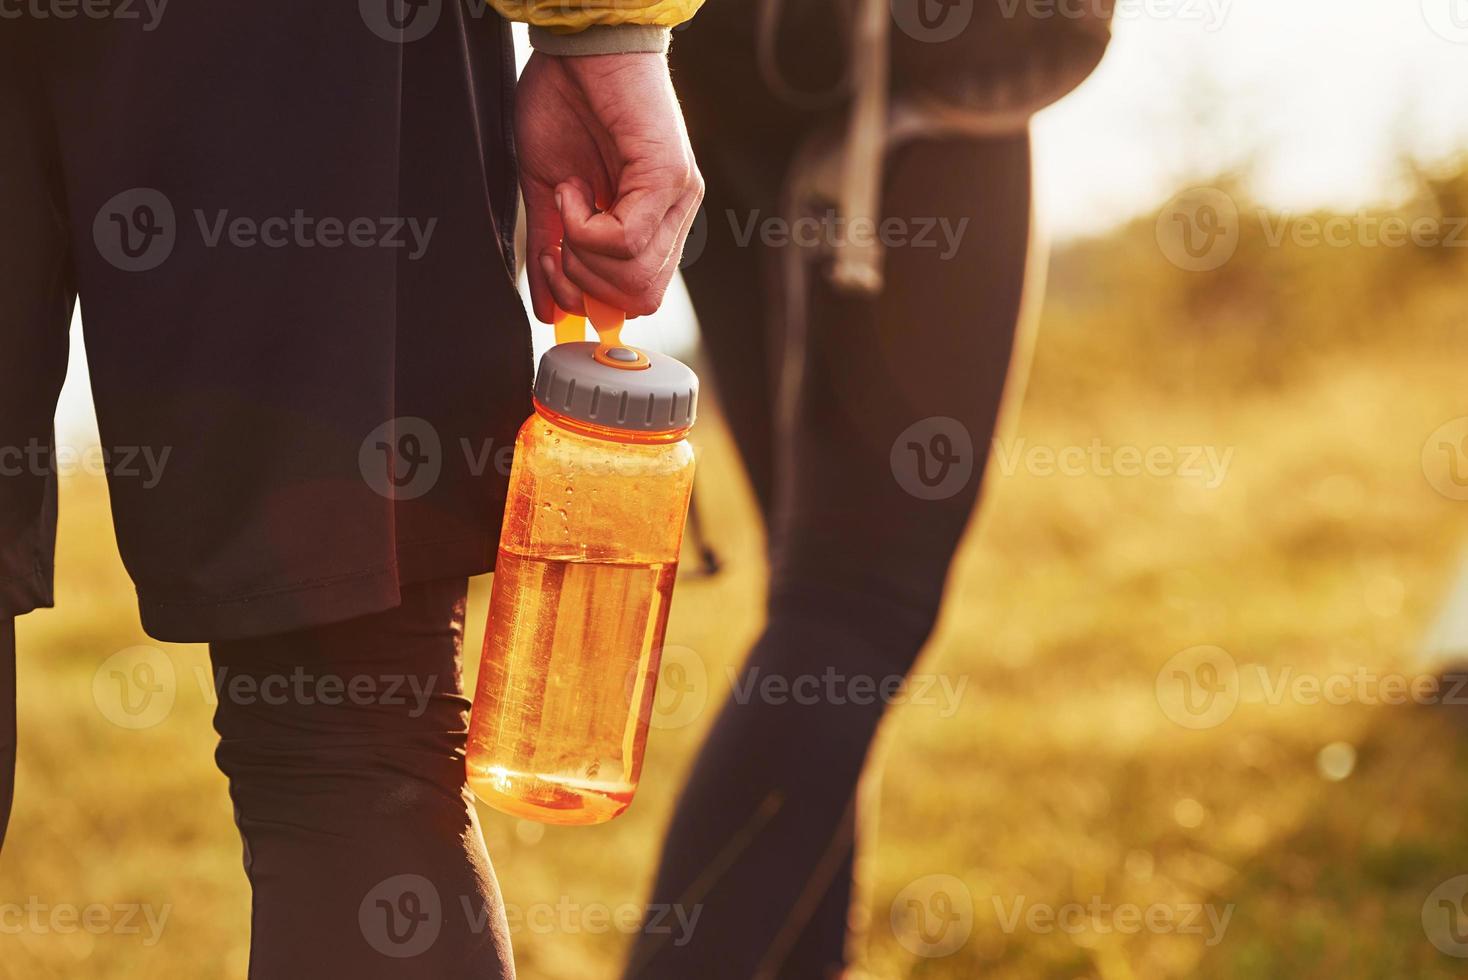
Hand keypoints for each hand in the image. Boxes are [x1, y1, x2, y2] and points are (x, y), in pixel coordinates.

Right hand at [516, 51, 703, 322]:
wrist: (580, 45)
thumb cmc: (568, 103)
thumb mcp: (550, 193)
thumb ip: (553, 251)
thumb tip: (551, 309)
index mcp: (651, 220)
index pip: (637, 297)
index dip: (590, 297)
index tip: (554, 264)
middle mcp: (674, 214)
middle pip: (639, 299)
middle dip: (585, 281)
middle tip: (559, 237)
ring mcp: (678, 198)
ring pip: (634, 277)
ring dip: (582, 252)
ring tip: (570, 200)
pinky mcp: (670, 178)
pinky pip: (625, 241)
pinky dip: (584, 226)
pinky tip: (576, 188)